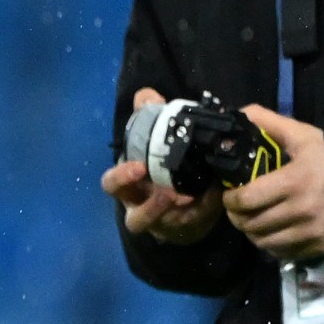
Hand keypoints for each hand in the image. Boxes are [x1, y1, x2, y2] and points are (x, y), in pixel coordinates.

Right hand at [103, 87, 225, 243]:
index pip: (112, 184)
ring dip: (161, 210)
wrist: (188, 200)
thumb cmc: (165, 170)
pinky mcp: (181, 228)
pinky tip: (210, 197)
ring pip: (148, 222)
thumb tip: (146, 95)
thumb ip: (150, 119)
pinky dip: (198, 211)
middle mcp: (138, 205)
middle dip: (141, 200)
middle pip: (129, 212)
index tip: (138, 166)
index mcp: (130, 185)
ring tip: (181, 197)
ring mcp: (159, 221)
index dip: (120, 177)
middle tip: (159, 186)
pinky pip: (187, 223)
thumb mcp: (158, 146)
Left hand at [224, 104, 323, 261]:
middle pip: (251, 223)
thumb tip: (238, 114)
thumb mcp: (303, 135)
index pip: (246, 199)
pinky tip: (271, 232)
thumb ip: (268, 123)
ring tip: (251, 220)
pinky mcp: (320, 247)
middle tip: (237, 208)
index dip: (230, 199)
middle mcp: (301, 211)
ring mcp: (311, 232)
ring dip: (251, 232)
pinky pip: (283, 253)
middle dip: (237, 216)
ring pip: (263, 242)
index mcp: (294, 182)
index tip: (228, 193)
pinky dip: (271, 245)